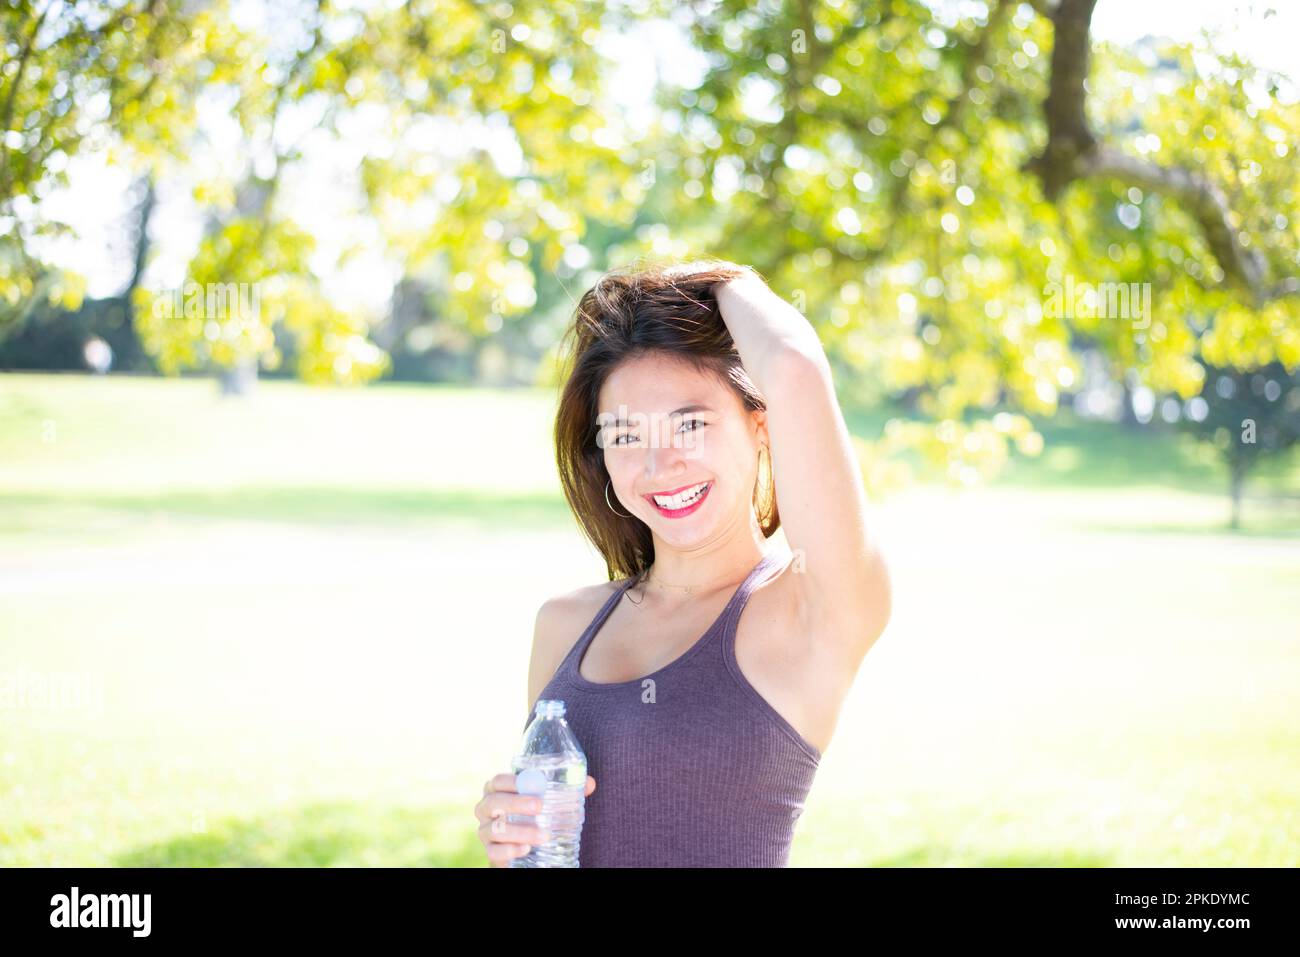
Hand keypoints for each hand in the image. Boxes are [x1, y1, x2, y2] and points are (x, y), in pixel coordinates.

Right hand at [475, 772, 597, 866]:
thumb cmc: (533, 816)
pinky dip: (510, 850)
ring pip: (495, 829)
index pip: (496, 781)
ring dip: (520, 831)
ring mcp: (486, 832)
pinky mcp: (491, 852)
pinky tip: (526, 849)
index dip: (510, 780)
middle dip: (515, 803)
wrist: (524, 847)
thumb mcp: (547, 803)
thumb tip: (590, 783)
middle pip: (493, 802)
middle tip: (539, 806)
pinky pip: (494, 852)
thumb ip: (566, 791)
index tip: (532, 782)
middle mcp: (486, 810)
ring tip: (544, 835)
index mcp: (497, 792)